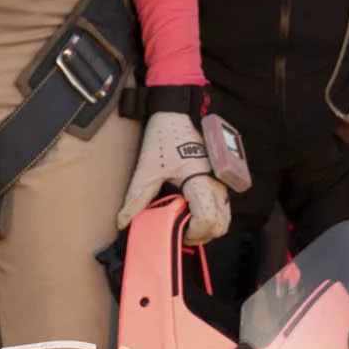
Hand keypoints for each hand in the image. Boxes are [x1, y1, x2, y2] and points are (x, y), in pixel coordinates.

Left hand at [116, 111, 230, 243]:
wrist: (176, 114)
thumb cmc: (164, 138)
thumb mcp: (147, 169)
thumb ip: (136, 198)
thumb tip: (124, 221)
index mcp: (200, 181)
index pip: (208, 220)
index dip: (194, 233)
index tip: (178, 231)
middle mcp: (215, 183)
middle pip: (220, 225)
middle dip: (202, 235)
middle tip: (181, 231)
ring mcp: (220, 181)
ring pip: (224, 218)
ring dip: (208, 227)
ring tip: (185, 222)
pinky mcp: (219, 179)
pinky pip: (222, 207)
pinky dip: (211, 216)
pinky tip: (190, 210)